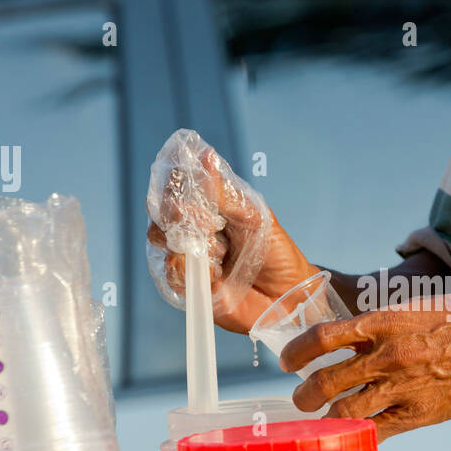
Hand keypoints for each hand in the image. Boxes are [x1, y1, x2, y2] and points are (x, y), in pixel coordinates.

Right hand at [146, 144, 312, 333]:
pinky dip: (191, 269)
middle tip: (208, 222)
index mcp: (208, 208)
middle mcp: (193, 230)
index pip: (177, 187)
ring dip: (191, 242)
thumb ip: (224, 193)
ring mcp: (188, 257)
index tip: (186, 182)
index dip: (175, 182)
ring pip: (161, 239)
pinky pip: (171, 272)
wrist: (288, 294)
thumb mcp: (253, 215)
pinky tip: (216, 274)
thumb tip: (205, 156)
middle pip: (161, 212)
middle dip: (179, 212)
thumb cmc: (275, 251)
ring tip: (219, 251)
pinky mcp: (189, 285)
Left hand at [280, 294, 450, 439]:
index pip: (322, 337)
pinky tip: (354, 435)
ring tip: (320, 420)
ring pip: (346, 413)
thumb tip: (349, 337)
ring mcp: (402, 388)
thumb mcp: (415, 307)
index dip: (297, 352)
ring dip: (325, 420)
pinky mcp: (419, 414)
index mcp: (384, 322)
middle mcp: (387, 356)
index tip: (288, 361)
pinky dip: (360, 435)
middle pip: (325, 382)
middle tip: (300, 399)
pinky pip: (378, 431)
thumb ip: (380, 325)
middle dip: (304, 396)